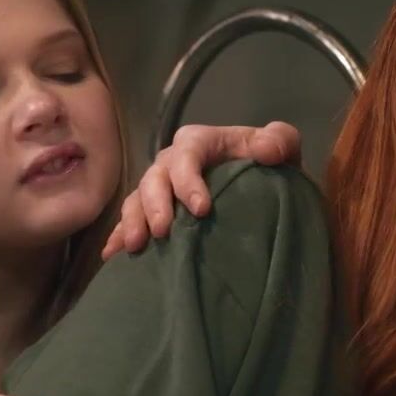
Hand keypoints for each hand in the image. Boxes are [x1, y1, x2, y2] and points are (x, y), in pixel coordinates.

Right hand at [102, 121, 301, 258]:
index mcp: (201, 142)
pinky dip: (119, 235)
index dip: (189, 179)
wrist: (262, 187)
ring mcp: (160, 187)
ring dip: (134, 221)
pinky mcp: (152, 210)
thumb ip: (281, 140)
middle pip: (156, 178)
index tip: (202, 209)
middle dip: (156, 204)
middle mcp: (173, 161)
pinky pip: (129, 220)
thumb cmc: (269, 163)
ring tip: (137, 246)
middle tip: (164, 231)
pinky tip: (112, 255)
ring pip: (137, 199)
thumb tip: (267, 149)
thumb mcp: (282, 147)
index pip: (189, 153)